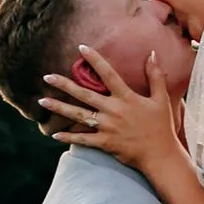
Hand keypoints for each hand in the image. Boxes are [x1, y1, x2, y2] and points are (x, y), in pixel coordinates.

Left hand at [39, 46, 179, 173]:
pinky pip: (83, 139)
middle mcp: (114, 110)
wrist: (160, 155)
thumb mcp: (161, 98)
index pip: (108, 74)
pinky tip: (54, 133)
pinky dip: (68, 137)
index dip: (95, 59)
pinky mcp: (105, 143)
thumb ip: (155, 75)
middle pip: (84, 94)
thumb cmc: (161, 126)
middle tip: (47, 77)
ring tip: (42, 101)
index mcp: (126, 98)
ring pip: (78, 115)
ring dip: (59, 108)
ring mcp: (107, 127)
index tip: (81, 48)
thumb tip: (152, 53)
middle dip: (64, 85)